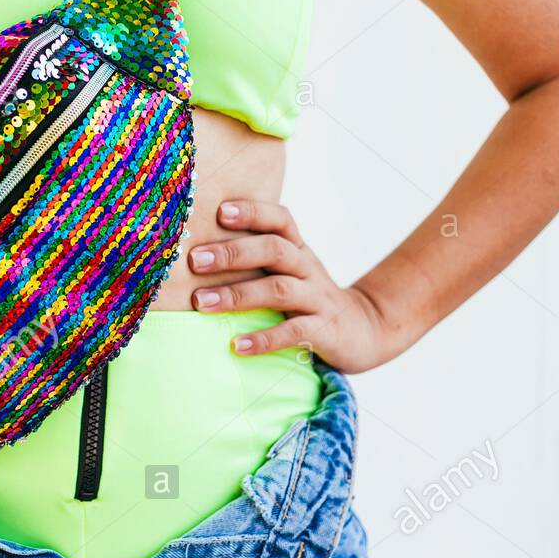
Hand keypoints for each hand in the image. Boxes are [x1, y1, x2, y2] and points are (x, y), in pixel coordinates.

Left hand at [188, 200, 402, 372]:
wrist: (364, 329)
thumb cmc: (308, 296)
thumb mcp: (289, 270)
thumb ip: (256, 258)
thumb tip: (196, 250)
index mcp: (297, 250)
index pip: (279, 220)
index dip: (253, 212)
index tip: (220, 211)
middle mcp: (307, 268)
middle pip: (274, 250)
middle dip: (232, 253)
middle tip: (194, 260)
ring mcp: (317, 299)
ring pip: (278, 290)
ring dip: (237, 295)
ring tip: (202, 303)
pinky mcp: (324, 331)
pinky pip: (294, 332)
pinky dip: (264, 339)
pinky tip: (237, 346)